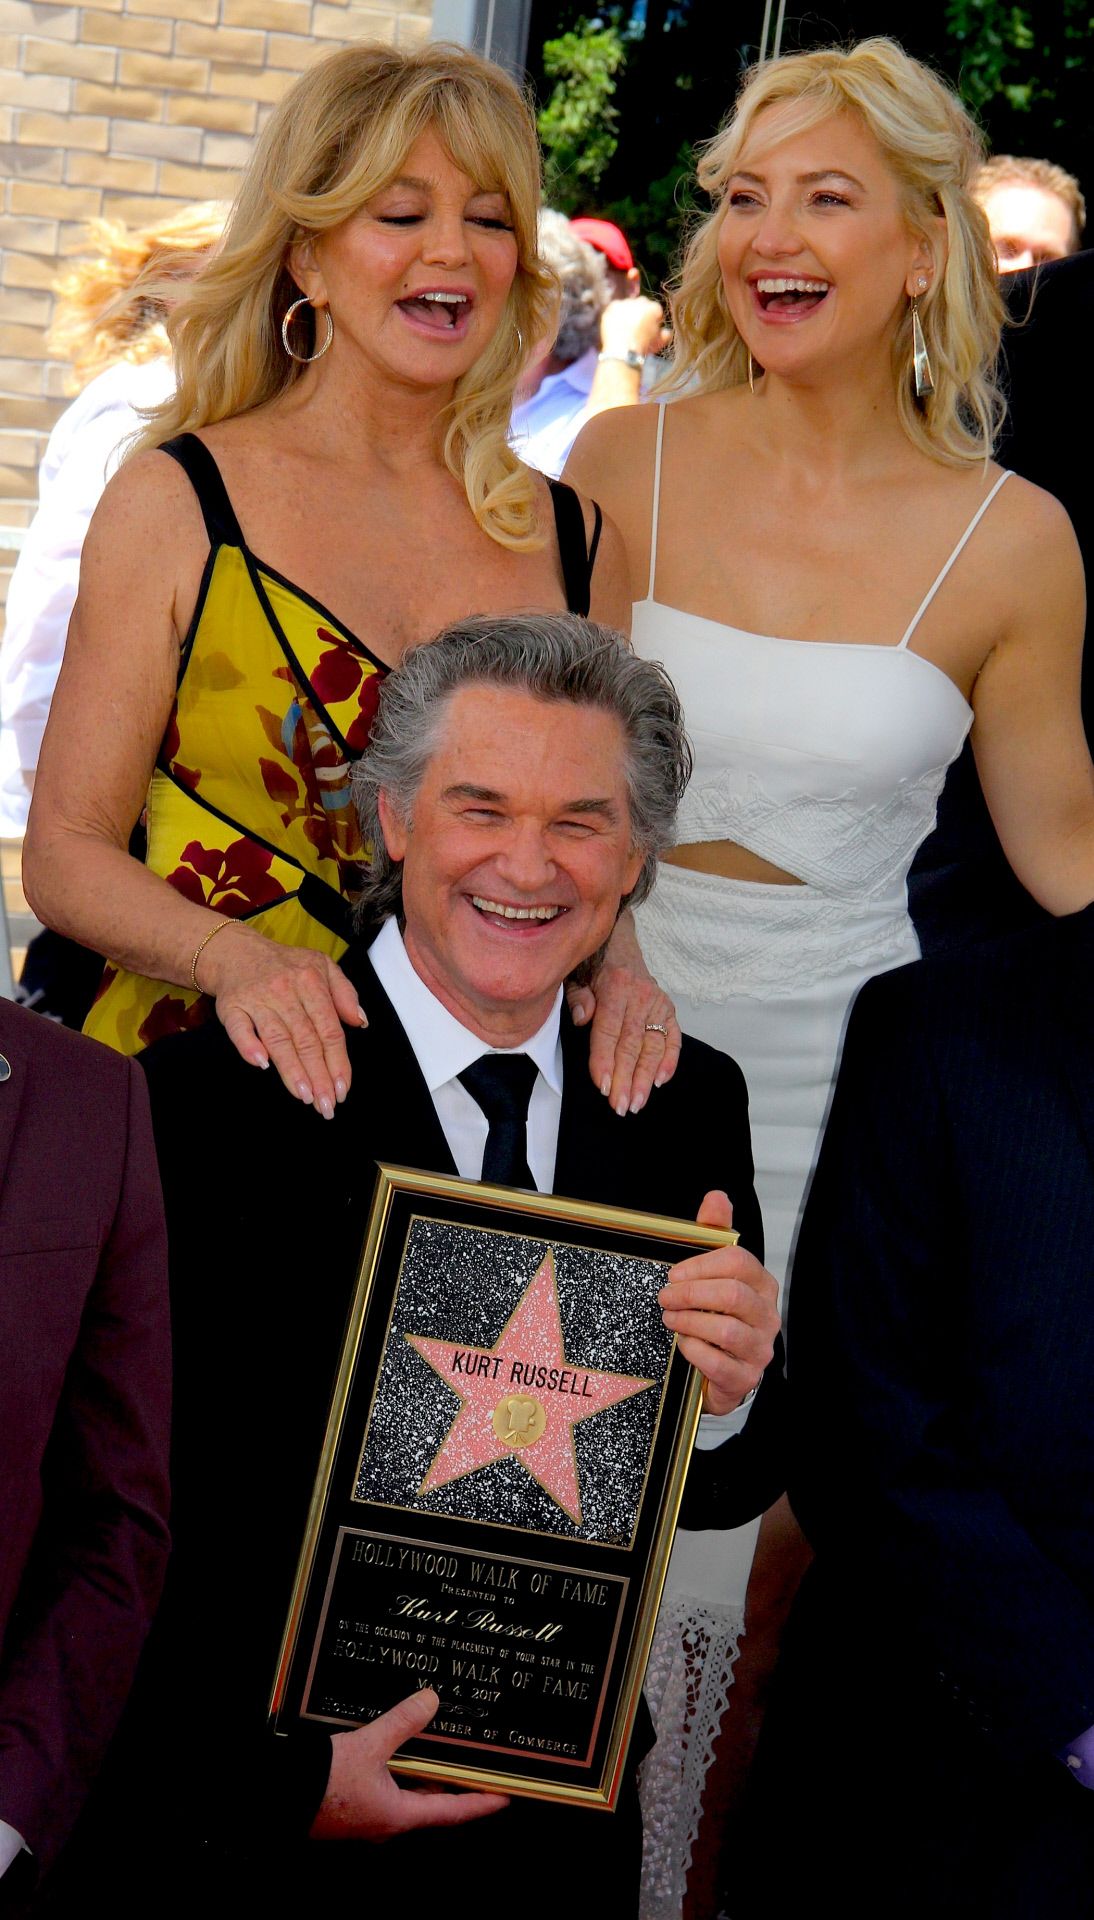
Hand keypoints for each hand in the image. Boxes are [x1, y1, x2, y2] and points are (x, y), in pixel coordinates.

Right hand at [198, 921, 366, 1116]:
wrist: (237, 952)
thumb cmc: (285, 965)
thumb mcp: (322, 966)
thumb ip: (345, 993)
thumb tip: (360, 1021)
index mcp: (311, 981)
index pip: (329, 1029)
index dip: (337, 1061)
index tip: (342, 1088)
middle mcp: (285, 991)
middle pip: (306, 1039)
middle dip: (318, 1075)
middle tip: (326, 1104)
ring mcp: (258, 999)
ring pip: (278, 1039)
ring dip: (292, 1069)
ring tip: (304, 1096)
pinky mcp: (232, 1006)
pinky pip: (239, 1029)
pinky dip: (249, 1046)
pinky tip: (261, 1064)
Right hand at [310, 1687, 507, 1841]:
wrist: (276, 1798)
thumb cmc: (319, 1784)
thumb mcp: (368, 1746)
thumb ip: (402, 1722)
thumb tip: (431, 1701)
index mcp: (398, 1816)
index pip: (453, 1812)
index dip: (481, 1802)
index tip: (506, 1795)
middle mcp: (387, 1820)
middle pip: (431, 1800)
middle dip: (451, 1778)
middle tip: (472, 1757)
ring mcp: (369, 1814)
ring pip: (407, 1791)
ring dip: (423, 1770)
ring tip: (439, 1742)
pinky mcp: (352, 1803)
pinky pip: (386, 1785)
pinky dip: (398, 1766)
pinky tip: (397, 1744)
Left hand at [566, 911, 680, 1112]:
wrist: (618, 943)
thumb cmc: (591, 963)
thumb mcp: (574, 973)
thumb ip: (577, 997)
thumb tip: (582, 1018)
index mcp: (615, 985)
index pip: (609, 1030)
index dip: (605, 1060)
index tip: (603, 1086)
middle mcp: (640, 995)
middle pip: (632, 1044)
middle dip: (626, 1078)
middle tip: (621, 1106)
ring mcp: (657, 1003)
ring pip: (653, 1046)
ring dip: (646, 1077)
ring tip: (638, 1102)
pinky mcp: (668, 1009)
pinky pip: (673, 1038)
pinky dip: (669, 1060)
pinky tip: (661, 1081)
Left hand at [599, 294, 670, 361]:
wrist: (623, 351)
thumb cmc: (642, 348)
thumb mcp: (658, 343)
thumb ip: (664, 335)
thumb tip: (666, 332)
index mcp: (654, 309)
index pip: (656, 309)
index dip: (654, 319)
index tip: (651, 328)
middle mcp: (641, 301)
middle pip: (642, 303)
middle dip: (641, 313)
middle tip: (637, 326)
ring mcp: (626, 302)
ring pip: (629, 304)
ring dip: (628, 312)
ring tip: (625, 327)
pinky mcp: (613, 306)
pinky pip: (615, 307)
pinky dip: (615, 314)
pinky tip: (616, 326)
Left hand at [659, 1191, 778, 1414]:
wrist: (722, 1372)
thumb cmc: (718, 1316)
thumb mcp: (714, 1274)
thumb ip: (715, 1235)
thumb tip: (717, 1196)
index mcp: (762, 1285)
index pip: (738, 1262)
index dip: (701, 1265)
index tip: (674, 1273)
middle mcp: (767, 1315)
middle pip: (732, 1294)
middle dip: (690, 1293)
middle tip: (664, 1296)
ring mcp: (760, 1348)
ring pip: (725, 1329)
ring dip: (688, 1321)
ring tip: (669, 1318)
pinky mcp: (745, 1377)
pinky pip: (718, 1362)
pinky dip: (694, 1351)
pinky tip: (683, 1344)